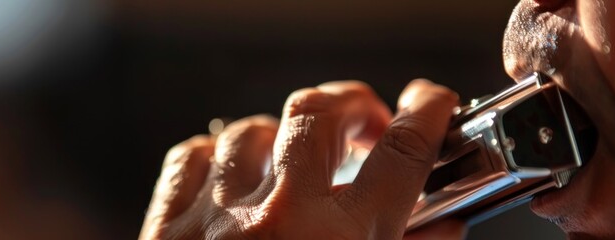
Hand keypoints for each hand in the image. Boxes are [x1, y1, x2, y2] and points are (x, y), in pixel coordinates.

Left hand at [141, 79, 464, 238]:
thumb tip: (447, 226)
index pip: (403, 152)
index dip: (428, 112)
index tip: (431, 100)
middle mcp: (280, 220)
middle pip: (318, 111)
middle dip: (348, 103)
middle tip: (362, 121)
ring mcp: (217, 220)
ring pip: (250, 130)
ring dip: (278, 138)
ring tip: (291, 159)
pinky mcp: (167, 229)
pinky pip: (189, 157)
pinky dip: (214, 156)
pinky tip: (230, 172)